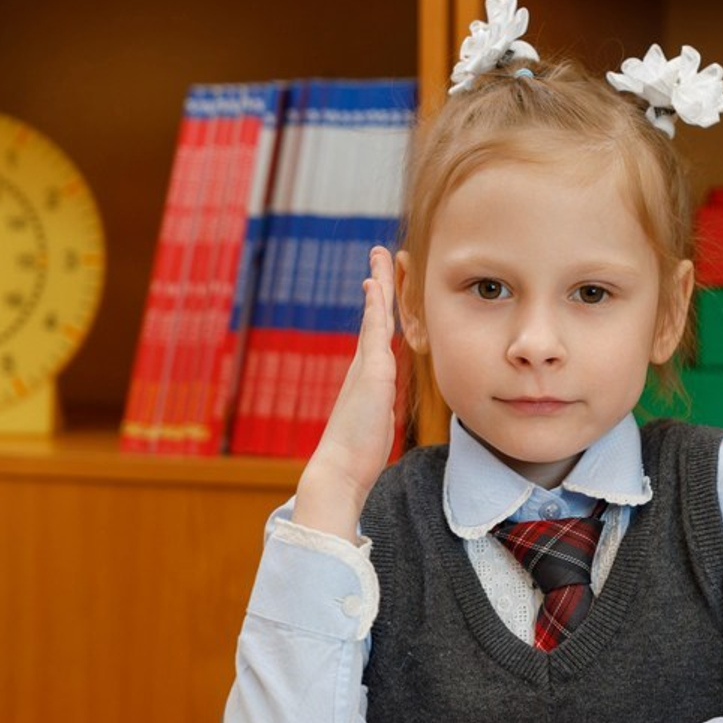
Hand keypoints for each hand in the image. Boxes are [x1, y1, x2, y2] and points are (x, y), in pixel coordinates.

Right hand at [294, 245, 398, 539]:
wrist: (340, 470)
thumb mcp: (376, 425)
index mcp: (370, 377)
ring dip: (379, 284)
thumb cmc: (358, 455)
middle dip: (379, 282)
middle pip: (376, 314)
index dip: (382, 306)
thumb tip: (380, 410)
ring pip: (375, 316)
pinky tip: (375, 286)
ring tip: (380, 255)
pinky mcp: (372, 375)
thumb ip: (379, 409)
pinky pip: (374, 332)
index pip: (379, 333)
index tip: (380, 281)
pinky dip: (375, 307)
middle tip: (379, 252)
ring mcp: (367, 368)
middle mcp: (365, 366)